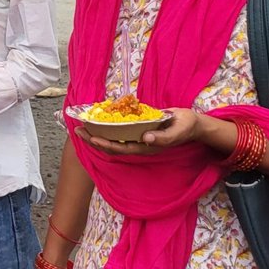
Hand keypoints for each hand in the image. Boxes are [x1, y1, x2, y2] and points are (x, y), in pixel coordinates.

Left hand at [77, 107, 201, 156]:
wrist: (191, 123)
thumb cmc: (186, 127)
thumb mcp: (177, 131)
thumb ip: (163, 137)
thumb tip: (146, 139)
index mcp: (146, 147)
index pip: (121, 148)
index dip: (105, 144)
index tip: (92, 137)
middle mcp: (138, 144)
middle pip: (111, 145)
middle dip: (93, 139)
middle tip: (77, 131)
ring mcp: (137, 137)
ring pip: (112, 139)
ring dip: (96, 134)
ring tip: (81, 127)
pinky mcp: (137, 129)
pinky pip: (118, 130)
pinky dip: (106, 126)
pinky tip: (96, 120)